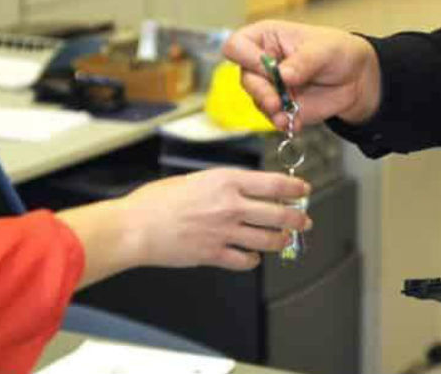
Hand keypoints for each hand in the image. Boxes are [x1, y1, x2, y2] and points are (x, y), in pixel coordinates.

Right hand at [59, 168, 310, 285]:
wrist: (136, 227)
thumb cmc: (156, 201)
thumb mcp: (194, 179)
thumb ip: (221, 184)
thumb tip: (240, 190)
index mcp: (226, 181)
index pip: (273, 184)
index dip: (294, 188)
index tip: (303, 190)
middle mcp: (231, 205)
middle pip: (278, 213)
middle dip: (297, 218)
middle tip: (304, 219)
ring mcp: (225, 231)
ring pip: (268, 239)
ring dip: (281, 240)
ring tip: (284, 239)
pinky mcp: (214, 254)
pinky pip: (245, 260)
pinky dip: (253, 259)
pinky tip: (253, 257)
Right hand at [223, 20, 381, 128]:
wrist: (356, 78)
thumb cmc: (337, 51)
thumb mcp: (324, 50)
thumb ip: (303, 61)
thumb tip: (283, 75)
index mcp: (266, 38)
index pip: (237, 45)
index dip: (246, 58)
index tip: (268, 68)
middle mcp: (262, 63)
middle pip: (245, 78)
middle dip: (260, 92)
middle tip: (276, 102)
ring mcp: (270, 87)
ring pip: (257, 101)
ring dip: (271, 110)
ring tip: (287, 115)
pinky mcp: (280, 107)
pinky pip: (272, 118)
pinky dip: (282, 122)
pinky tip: (294, 124)